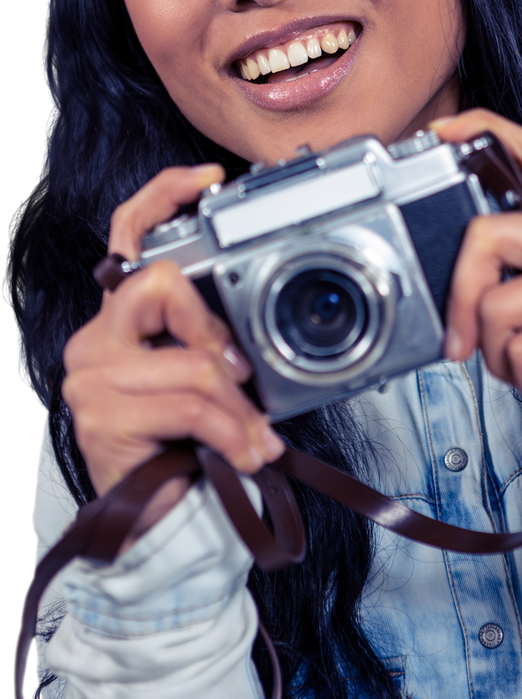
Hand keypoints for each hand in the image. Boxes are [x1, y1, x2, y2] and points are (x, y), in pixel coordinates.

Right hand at [62, 164, 284, 547]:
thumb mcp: (202, 383)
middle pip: (159, 285)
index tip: (207, 178)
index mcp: (121, 322)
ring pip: (191, 361)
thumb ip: (210, 347)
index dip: (163, 196)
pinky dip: (232, 431)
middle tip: (237, 372)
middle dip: (211, 330)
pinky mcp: (102, 414)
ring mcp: (92, 376)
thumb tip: (241, 343)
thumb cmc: (181, 445)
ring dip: (237, 407)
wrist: (153, 520)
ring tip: (251, 437)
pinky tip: (243, 452)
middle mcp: (96, 339)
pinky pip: (191, 405)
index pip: (127, 237)